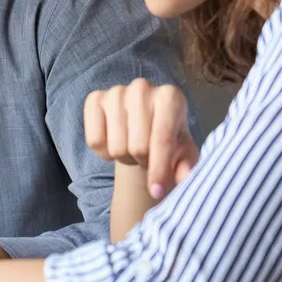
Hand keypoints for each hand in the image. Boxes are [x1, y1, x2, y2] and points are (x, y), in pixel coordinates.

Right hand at [85, 78, 200, 199]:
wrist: (144, 127)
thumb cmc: (169, 140)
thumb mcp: (185, 153)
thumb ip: (186, 166)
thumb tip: (182, 179)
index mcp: (170, 96)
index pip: (162, 139)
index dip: (159, 170)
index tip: (156, 193)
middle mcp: (142, 88)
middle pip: (138, 146)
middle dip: (143, 162)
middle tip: (148, 159)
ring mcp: (116, 91)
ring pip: (116, 146)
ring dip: (125, 158)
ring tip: (133, 151)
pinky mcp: (94, 98)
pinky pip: (94, 140)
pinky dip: (104, 153)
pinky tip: (114, 144)